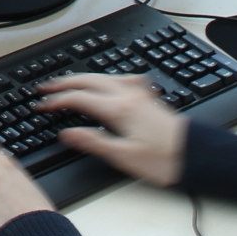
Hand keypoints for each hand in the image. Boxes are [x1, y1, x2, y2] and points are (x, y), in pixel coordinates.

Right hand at [39, 74, 186, 185]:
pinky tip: (105, 82)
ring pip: (104, 75)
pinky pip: (120, 77)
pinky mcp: (148, 96)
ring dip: (82, 77)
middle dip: (64, 82)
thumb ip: (94, 142)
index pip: (79, 97)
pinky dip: (104, 78)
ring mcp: (140, 92)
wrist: (194, 154)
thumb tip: (68, 133)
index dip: (57, 100)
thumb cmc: (163, 160)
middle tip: (45, 86)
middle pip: (89, 79)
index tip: (41, 105)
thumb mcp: (124, 156)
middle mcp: (129, 94)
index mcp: (119, 108)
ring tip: (67, 83)